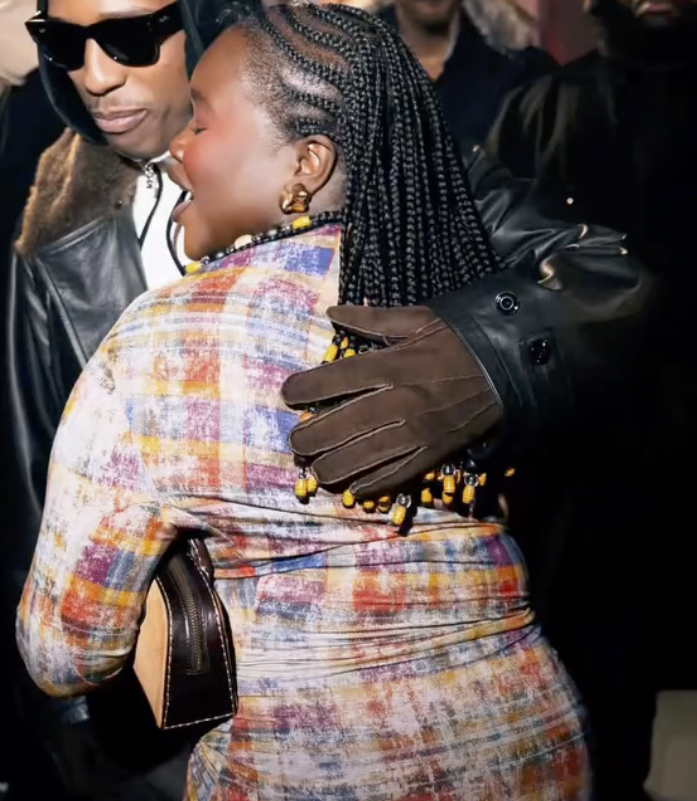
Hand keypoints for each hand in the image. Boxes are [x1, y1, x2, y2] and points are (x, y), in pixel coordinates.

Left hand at [282, 306, 499, 496]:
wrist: (513, 368)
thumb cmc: (463, 340)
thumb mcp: (420, 319)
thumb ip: (372, 319)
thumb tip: (332, 311)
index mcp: (392, 365)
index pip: (335, 379)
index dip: (305, 389)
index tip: (288, 395)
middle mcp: (398, 402)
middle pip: (341, 425)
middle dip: (311, 436)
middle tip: (295, 442)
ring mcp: (415, 432)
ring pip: (361, 456)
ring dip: (332, 466)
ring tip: (315, 468)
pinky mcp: (432, 453)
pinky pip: (395, 475)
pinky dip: (370, 485)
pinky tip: (351, 489)